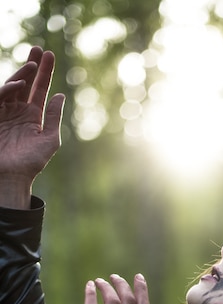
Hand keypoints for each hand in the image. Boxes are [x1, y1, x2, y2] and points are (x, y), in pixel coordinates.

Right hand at [0, 46, 64, 207]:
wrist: (13, 177)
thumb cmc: (32, 162)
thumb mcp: (50, 139)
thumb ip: (54, 117)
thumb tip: (61, 95)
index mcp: (33, 116)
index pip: (40, 89)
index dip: (45, 72)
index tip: (49, 55)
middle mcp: (18, 111)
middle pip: (25, 83)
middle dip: (31, 66)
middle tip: (39, 50)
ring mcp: (5, 113)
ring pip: (12, 87)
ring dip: (22, 74)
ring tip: (33, 64)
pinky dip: (8, 90)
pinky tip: (21, 86)